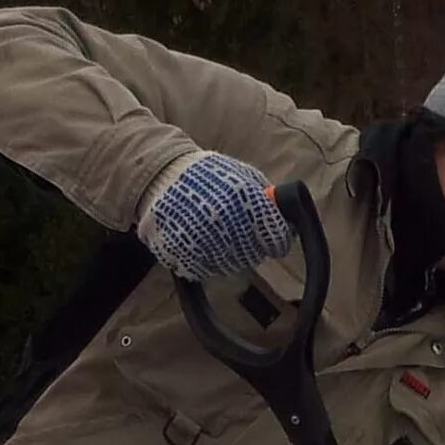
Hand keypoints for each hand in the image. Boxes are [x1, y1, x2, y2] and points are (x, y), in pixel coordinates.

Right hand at [138, 152, 293, 280]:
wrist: (159, 174)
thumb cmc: (205, 173)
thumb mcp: (240, 174)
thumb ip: (264, 197)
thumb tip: (286, 218)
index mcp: (242, 198)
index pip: (274, 236)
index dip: (278, 241)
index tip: (275, 243)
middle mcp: (223, 221)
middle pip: (252, 255)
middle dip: (252, 248)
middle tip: (242, 238)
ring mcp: (199, 239)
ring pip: (229, 267)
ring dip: (229, 257)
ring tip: (219, 239)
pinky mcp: (179, 254)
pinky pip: (204, 271)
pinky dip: (206, 263)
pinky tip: (201, 245)